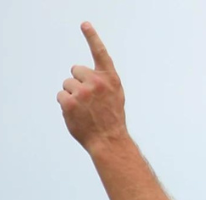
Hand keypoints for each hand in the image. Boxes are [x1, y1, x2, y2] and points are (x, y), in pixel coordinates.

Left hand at [58, 23, 127, 152]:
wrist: (109, 140)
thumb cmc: (112, 118)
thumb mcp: (115, 96)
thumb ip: (102, 82)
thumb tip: (81, 75)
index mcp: (111, 79)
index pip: (100, 53)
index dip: (92, 37)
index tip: (84, 24)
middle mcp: (97, 82)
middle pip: (76, 70)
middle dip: (78, 81)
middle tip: (89, 99)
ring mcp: (82, 92)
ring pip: (67, 84)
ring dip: (72, 95)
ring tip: (84, 109)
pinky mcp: (69, 102)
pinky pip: (61, 95)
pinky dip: (66, 104)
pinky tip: (77, 114)